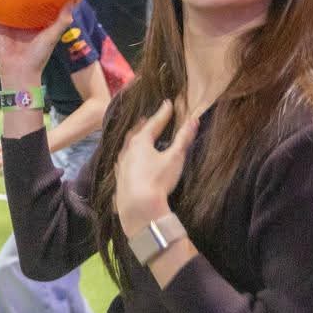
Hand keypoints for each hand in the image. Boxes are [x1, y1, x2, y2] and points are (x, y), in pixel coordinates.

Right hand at [0, 7, 74, 89]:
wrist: (19, 72)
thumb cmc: (39, 56)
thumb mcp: (52, 36)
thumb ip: (61, 20)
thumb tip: (72, 1)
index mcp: (40, 23)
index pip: (43, 4)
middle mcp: (26, 22)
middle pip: (24, 3)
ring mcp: (12, 25)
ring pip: (8, 7)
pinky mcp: (0, 28)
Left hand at [114, 100, 199, 236]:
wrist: (138, 208)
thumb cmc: (158, 181)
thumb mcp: (174, 159)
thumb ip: (183, 139)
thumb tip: (193, 120)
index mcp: (141, 142)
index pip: (154, 123)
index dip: (163, 113)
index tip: (168, 103)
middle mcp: (128, 150)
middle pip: (136, 132)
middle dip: (145, 124)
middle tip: (149, 117)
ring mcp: (121, 165)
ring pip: (127, 146)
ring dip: (133, 139)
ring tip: (137, 134)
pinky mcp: (119, 179)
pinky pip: (122, 161)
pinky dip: (127, 155)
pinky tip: (126, 159)